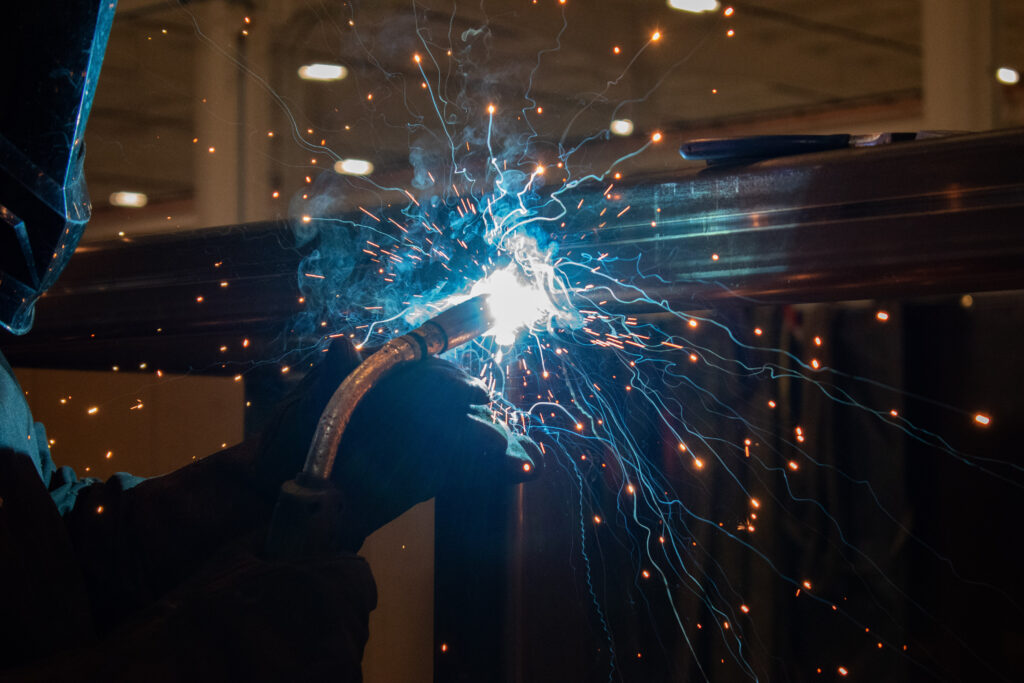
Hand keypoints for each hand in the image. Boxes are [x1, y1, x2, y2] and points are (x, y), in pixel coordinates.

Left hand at [257, 339, 538, 550]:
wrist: (282, 493)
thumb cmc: (290, 438)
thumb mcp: (307, 405)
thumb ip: (332, 377)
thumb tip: (342, 341)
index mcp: (387, 382)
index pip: (428, 376)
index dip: (451, 385)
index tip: (471, 396)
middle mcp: (409, 408)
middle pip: (456, 410)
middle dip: (483, 423)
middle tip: (501, 441)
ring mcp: (419, 441)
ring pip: (466, 438)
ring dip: (498, 447)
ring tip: (527, 461)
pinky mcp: (425, 472)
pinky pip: (463, 469)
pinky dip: (490, 470)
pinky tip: (521, 471)